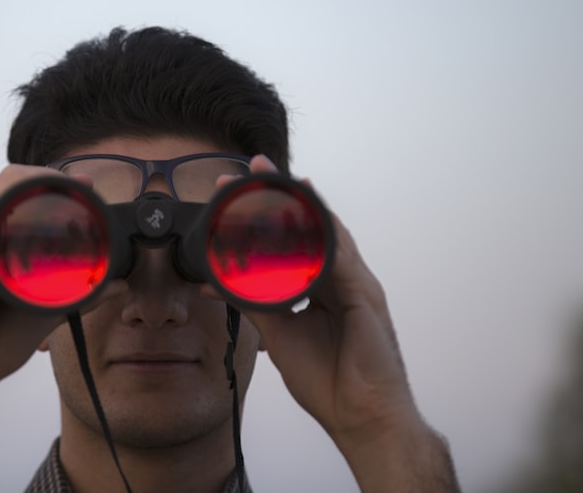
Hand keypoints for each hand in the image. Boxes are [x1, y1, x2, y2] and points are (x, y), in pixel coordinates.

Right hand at [0, 164, 121, 404]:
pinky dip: (26, 184)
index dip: (54, 191)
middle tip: (84, 189)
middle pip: (16, 187)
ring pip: (8, 184)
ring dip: (43, 178)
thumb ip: (82, 295)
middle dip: (52, 180)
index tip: (87, 194)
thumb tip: (118, 286)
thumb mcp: (48, 311)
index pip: (24, 204)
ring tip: (73, 186)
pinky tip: (50, 190)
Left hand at [211, 157, 457, 490]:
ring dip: (303, 203)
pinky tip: (306, 218)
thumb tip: (216, 283)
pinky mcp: (366, 296)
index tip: (237, 189)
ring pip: (328, 232)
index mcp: (321, 285)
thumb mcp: (278, 334)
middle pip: (310, 224)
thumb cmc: (328, 380)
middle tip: (254, 166)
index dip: (268, 212)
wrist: (360, 417)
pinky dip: (322, 238)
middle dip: (283, 193)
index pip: (292, 238)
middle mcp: (340, 277)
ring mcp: (357, 283)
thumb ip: (254, 302)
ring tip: (279, 178)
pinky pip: (341, 259)